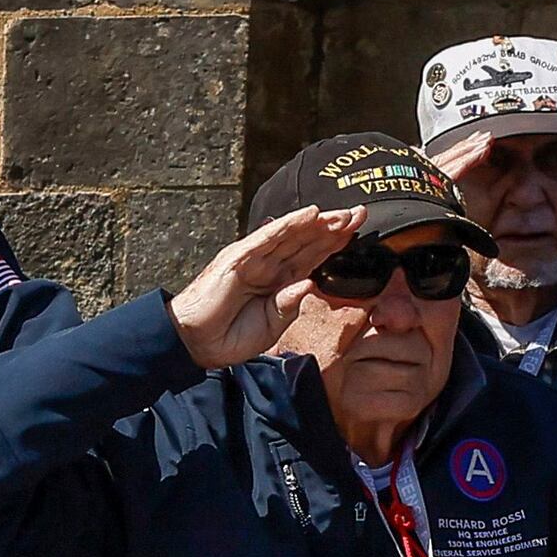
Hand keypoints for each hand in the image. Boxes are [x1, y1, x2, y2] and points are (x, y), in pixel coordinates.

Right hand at [171, 206, 364, 370]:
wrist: (194, 343)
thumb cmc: (229, 338)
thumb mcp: (271, 326)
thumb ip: (289, 306)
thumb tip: (310, 282)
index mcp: (278, 282)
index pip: (312, 257)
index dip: (335, 243)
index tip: (359, 231)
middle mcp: (269, 266)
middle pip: (307, 241)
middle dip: (334, 227)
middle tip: (362, 212)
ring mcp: (253, 260)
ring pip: (292, 235)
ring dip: (318, 222)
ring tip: (344, 213)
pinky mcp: (238, 259)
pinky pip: (267, 239)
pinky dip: (288, 225)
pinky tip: (310, 214)